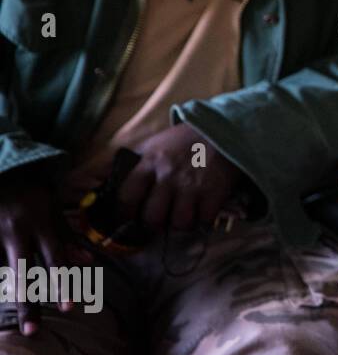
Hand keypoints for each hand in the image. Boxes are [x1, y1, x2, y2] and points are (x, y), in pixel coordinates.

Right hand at [0, 169, 78, 335]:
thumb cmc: (33, 195)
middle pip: (22, 274)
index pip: (55, 260)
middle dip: (27, 304)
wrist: (2, 171)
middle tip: (32, 332)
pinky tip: (0, 289)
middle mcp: (16, 232)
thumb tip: (89, 263)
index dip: (62, 284)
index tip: (68, 309)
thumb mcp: (54, 212)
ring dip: (9, 289)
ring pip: (1, 269)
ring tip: (11, 318)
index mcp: (40, 225)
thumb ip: (68, 239)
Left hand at [118, 123, 240, 231]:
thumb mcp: (152, 145)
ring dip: (179, 223)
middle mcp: (168, 176)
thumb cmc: (183, 140)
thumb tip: (97, 179)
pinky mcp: (215, 193)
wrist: (223, 129)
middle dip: (152, 225)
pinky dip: (202, 220)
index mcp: (149, 162)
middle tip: (156, 223)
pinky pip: (204, 220)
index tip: (126, 220)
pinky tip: (201, 211)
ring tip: (181, 217)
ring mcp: (192, 186)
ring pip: (179, 222)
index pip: (126, 196)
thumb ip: (130, 163)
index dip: (123, 214)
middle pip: (152, 216)